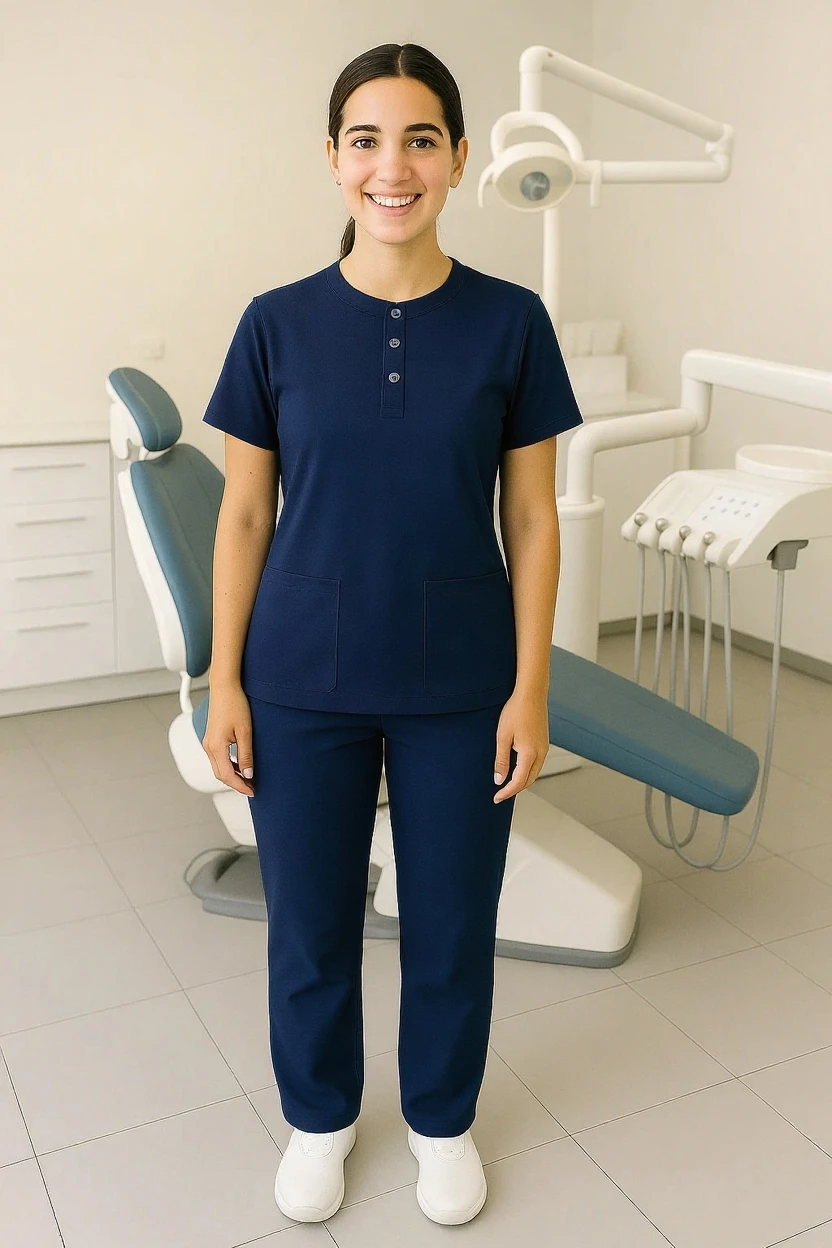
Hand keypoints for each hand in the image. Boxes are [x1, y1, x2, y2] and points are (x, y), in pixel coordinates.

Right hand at [202, 682, 255, 796]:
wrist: (224, 687)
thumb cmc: (234, 704)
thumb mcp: (245, 732)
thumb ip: (246, 755)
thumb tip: (248, 774)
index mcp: (216, 747)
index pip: (227, 776)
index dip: (240, 786)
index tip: (252, 791)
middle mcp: (208, 746)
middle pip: (220, 774)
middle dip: (235, 784)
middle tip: (251, 788)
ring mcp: (208, 742)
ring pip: (218, 767)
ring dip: (232, 775)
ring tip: (248, 779)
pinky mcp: (211, 738)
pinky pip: (217, 758)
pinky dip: (228, 766)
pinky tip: (240, 765)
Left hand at [493, 688, 549, 803]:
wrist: (531, 694)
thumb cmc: (516, 711)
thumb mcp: (503, 737)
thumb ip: (501, 760)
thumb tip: (499, 779)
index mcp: (530, 754)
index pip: (518, 782)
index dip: (506, 792)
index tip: (496, 798)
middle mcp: (541, 753)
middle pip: (529, 781)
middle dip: (515, 790)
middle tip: (500, 794)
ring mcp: (544, 748)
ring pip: (534, 773)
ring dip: (522, 781)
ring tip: (507, 784)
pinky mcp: (544, 742)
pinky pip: (537, 764)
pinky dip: (527, 772)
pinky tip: (517, 769)